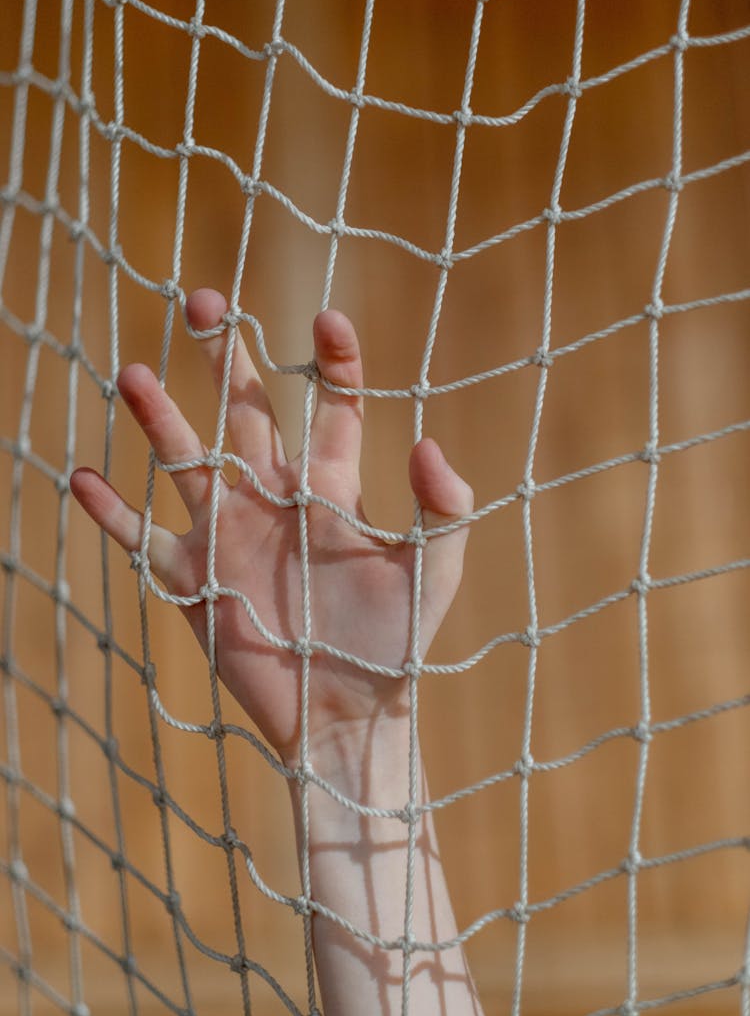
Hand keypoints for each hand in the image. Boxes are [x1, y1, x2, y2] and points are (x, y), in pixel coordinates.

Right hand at [70, 289, 471, 765]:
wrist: (344, 715)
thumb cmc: (395, 644)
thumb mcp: (432, 572)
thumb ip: (443, 508)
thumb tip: (427, 439)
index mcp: (331, 487)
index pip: (332, 406)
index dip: (331, 360)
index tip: (328, 318)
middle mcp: (274, 496)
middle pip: (246, 412)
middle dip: (226, 357)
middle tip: (206, 300)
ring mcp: (228, 533)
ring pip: (186, 459)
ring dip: (161, 418)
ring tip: (133, 371)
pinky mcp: (192, 579)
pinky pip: (142, 537)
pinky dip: (111, 512)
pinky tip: (84, 477)